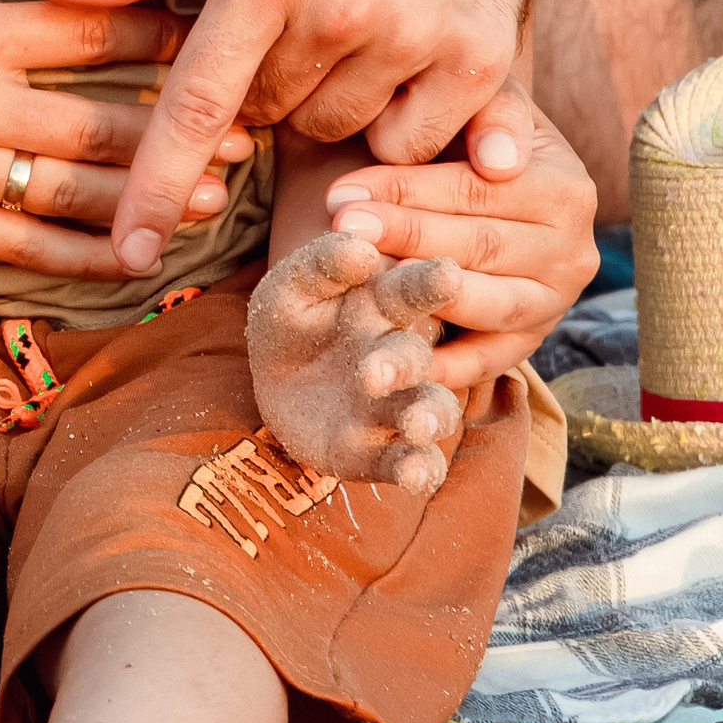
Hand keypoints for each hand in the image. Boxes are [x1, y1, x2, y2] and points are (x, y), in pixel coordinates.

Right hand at [0, 0, 237, 284]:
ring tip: (217, 193)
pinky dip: (87, 258)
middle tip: (250, 123)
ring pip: (73, 195)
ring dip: (151, 196)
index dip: (160, 32)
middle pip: (98, 121)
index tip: (216, 28)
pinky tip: (140, 256)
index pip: (88, 33)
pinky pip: (24, 250)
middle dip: (180, 124)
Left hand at [20, 0, 565, 271]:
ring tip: (346, 23)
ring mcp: (415, 38)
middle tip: (289, 19)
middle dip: (261, 86)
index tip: (127, 253)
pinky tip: (399, 49)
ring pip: (333, 129)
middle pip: (267, 116)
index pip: (196, 103)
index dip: (154, 184)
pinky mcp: (478, 59)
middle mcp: (341, 11)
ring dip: (325, 99)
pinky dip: (395, 116)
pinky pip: (407, 139)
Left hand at [246, 229, 465, 495]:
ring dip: (426, 418)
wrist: (274, 376)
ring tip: (415, 425)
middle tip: (378, 370)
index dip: (430, 282)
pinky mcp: (375, 451)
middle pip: (414, 357)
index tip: (447, 273)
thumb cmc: (293, 316)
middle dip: (403, 364)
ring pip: (427, 411)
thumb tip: (360, 246)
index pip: (411, 288)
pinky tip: (416, 476)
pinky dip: (416, 469)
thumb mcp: (294, 284)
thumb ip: (323, 264)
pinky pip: (404, 461)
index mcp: (383, 302)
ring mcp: (392, 405)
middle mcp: (399, 355)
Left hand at [318, 114, 598, 386]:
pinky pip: (490, 360)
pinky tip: (395, 357)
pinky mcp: (532, 340)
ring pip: (488, 308)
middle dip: (404, 239)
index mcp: (566, 187)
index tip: (340, 193)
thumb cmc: (469, 130)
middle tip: (341, 233)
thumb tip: (500, 160)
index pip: (476, 192)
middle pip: (479, 249)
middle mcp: (573, 251)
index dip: (407, 192)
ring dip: (421, 300)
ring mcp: (555, 302)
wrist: (481, 172)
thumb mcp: (481, 102)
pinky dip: (446, 367)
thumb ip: (490, 113)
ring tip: (360, 292)